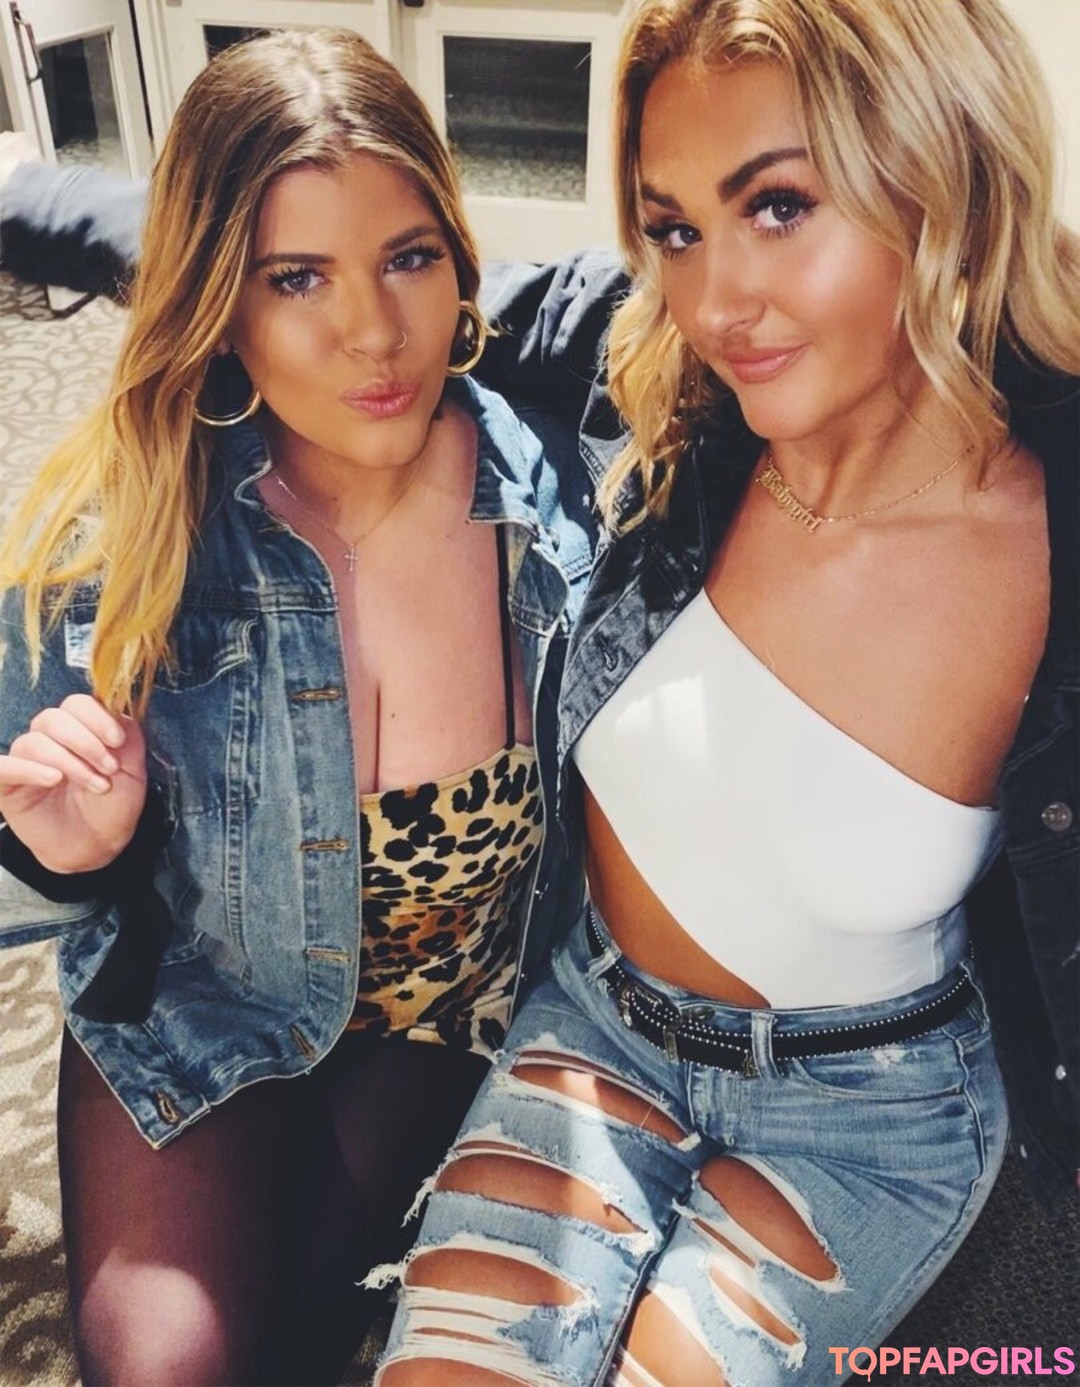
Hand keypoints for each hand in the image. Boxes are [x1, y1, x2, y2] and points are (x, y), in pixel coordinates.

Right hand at [0, 694, 147, 872]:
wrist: (97, 845)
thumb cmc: (112, 805)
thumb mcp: (132, 769)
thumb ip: (129, 736)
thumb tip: (117, 709)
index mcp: (78, 727)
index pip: (77, 704)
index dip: (97, 717)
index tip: (118, 740)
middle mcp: (48, 739)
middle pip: (54, 718)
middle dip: (86, 742)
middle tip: (110, 768)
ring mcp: (26, 761)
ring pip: (34, 742)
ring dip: (69, 761)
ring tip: (96, 785)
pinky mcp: (7, 785)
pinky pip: (3, 767)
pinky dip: (26, 769)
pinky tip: (52, 779)